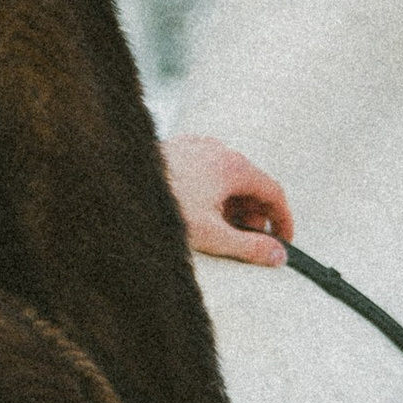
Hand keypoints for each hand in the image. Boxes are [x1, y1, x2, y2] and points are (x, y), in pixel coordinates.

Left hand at [161, 134, 293, 266]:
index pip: (273, 191)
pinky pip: (206, 171)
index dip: (283, 219)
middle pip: (250, 184)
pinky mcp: (177, 150)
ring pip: (227, 177)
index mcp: (233, 166)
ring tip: (216, 229)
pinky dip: (211, 192)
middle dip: (252, 215)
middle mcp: (217, 149)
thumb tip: (277, 256)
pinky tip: (195, 212)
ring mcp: (196, 147)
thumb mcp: (212, 235)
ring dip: (230, 205)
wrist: (120, 187)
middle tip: (244, 240)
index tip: (283, 240)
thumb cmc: (164, 208)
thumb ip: (249, 247)